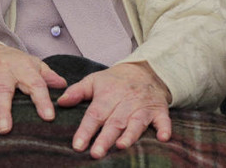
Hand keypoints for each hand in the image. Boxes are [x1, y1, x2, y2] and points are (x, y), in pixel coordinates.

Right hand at [0, 44, 66, 132]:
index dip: (41, 99)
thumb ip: (48, 75)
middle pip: (2, 90)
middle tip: (5, 128)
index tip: (48, 116)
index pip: (34, 83)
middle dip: (2, 109)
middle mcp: (0, 71)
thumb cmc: (14, 62)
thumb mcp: (33, 63)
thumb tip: (64, 86)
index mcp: (21, 68)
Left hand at [57, 62, 171, 158]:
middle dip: (105, 138)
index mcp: (107, 95)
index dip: (86, 130)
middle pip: (114, 122)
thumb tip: (60, 102)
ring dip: (130, 135)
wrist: (143, 71)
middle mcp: (125, 101)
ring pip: (136, 122)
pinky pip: (163, 120)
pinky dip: (164, 128)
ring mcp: (143, 106)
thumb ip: (77, 92)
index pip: (94, 114)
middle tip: (95, 154)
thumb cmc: (114, 81)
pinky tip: (163, 138)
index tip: (77, 145)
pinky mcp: (159, 110)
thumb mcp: (93, 80)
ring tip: (120, 146)